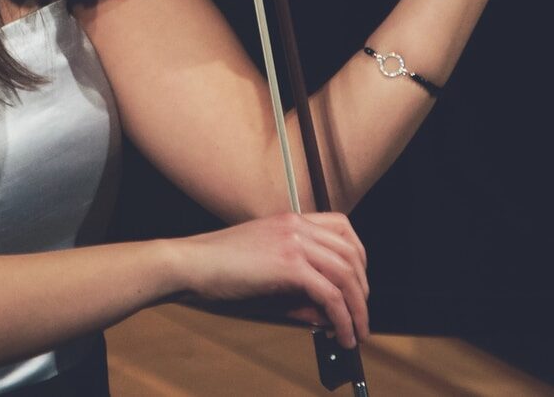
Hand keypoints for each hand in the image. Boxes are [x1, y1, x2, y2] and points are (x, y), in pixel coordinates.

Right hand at [176, 211, 369, 348]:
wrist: (190, 264)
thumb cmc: (217, 269)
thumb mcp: (263, 274)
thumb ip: (297, 291)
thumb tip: (327, 316)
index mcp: (289, 220)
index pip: (342, 227)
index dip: (359, 257)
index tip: (359, 282)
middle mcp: (295, 226)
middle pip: (351, 253)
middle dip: (363, 289)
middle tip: (361, 315)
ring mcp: (293, 242)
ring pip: (347, 274)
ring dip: (358, 308)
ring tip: (356, 332)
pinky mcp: (289, 265)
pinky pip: (330, 294)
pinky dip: (343, 318)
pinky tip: (341, 333)